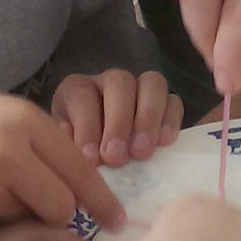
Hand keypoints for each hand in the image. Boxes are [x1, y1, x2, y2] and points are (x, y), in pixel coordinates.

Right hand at [0, 80, 126, 233]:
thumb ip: (32, 139)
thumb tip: (71, 173)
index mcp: (25, 120)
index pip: (80, 168)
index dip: (102, 199)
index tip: (118, 221)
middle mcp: (12, 152)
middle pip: (62, 204)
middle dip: (57, 212)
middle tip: (40, 208)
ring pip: (26, 217)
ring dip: (15, 211)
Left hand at [52, 69, 181, 166]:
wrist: (99, 154)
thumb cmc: (78, 150)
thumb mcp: (66, 148)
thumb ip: (69, 147)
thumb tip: (83, 150)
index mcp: (78, 88)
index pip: (82, 96)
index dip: (87, 127)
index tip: (92, 159)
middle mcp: (109, 81)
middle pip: (120, 83)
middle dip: (119, 122)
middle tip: (117, 158)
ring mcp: (140, 87)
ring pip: (152, 84)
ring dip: (148, 118)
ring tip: (142, 153)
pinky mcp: (165, 101)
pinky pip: (174, 101)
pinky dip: (170, 120)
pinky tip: (164, 143)